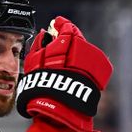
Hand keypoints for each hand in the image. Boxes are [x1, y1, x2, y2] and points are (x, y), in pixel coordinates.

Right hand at [16, 16, 112, 131]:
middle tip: (59, 44)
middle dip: (69, 39)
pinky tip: (74, 73)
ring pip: (84, 51)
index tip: (57, 23)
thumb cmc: (43, 86)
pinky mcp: (98, 73)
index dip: (61, 24)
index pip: (66, 27)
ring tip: (65, 63)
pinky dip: (84, 65)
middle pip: (77, 38)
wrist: (58, 108)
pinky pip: (91, 64)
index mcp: (66, 42)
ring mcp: (92, 61)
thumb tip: (44, 33)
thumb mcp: (33, 62)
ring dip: (76, 53)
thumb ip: (39, 44)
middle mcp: (82, 48)